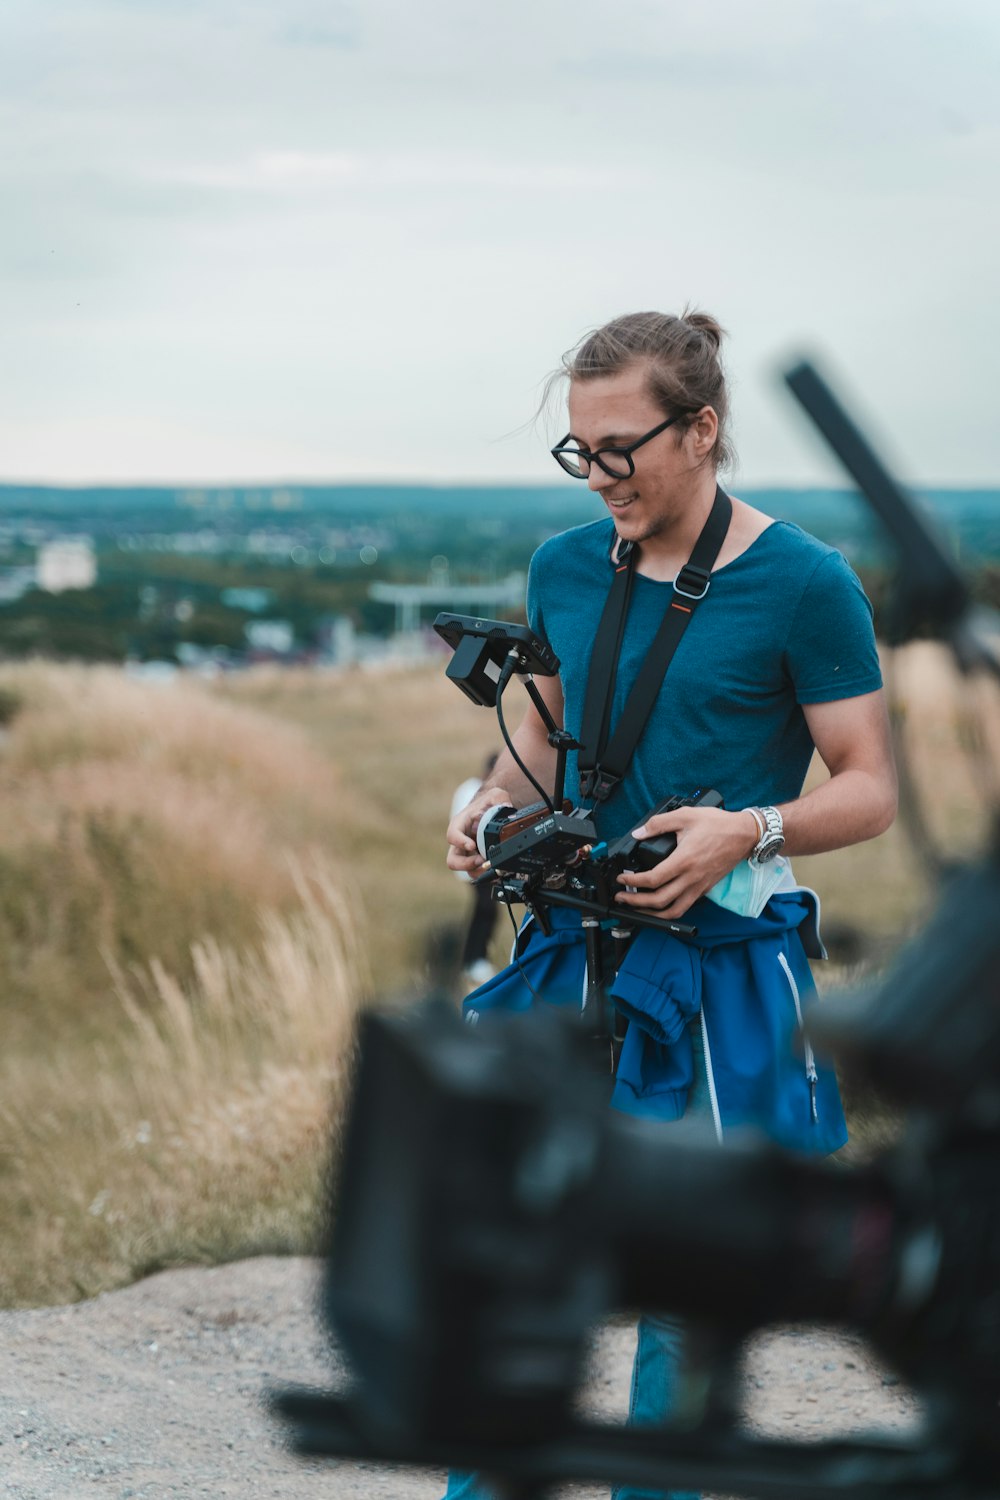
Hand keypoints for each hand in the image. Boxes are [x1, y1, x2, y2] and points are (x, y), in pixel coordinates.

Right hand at [446, 784, 510, 876]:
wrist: (492, 810)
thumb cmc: (489, 803)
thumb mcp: (495, 795)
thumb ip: (500, 799)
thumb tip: (506, 808)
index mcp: (460, 824)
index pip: (452, 835)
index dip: (460, 842)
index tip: (472, 845)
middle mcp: (461, 842)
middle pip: (453, 860)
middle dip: (466, 864)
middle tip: (481, 860)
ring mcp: (469, 853)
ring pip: (466, 870)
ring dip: (478, 871)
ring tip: (492, 866)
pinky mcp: (478, 860)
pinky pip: (479, 872)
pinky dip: (487, 874)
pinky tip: (498, 870)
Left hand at [615, 806, 759, 919]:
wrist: (745, 835)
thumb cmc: (718, 825)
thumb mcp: (686, 815)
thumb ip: (659, 823)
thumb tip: (639, 832)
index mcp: (684, 860)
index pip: (652, 879)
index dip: (633, 882)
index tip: (622, 880)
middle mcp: (691, 878)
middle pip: (659, 901)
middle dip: (636, 903)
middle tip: (622, 898)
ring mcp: (699, 886)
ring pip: (673, 911)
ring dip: (653, 914)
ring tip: (638, 909)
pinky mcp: (705, 889)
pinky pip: (685, 906)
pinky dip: (670, 910)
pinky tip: (661, 904)